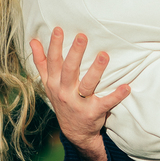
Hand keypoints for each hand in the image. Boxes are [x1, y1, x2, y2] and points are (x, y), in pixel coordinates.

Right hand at [29, 28, 129, 160]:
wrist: (74, 131)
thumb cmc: (62, 100)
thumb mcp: (49, 83)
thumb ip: (42, 63)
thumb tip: (33, 41)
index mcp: (54, 83)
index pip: (53, 62)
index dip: (54, 45)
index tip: (58, 29)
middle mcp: (65, 92)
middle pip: (69, 70)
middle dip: (75, 53)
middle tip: (82, 36)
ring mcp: (79, 103)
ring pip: (88, 84)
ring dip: (96, 70)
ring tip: (104, 55)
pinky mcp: (94, 112)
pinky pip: (106, 102)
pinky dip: (117, 95)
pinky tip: (126, 87)